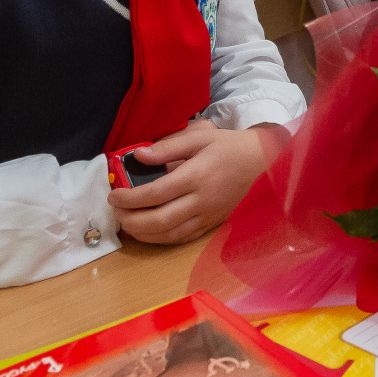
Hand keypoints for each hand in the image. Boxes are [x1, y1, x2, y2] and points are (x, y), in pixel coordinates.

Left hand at [107, 120, 281, 244]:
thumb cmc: (229, 147)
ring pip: (169, 235)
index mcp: (196, 176)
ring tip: (126, 223)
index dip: (130, 197)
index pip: (156, 193)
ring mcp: (207, 216)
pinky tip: (148, 232)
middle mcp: (201, 201)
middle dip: (131, 219)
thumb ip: (168, 147)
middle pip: (159, 220)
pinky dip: (160, 239)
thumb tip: (139, 156)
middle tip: (116, 211)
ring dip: (142, 233)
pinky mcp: (211, 225)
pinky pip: (182, 239)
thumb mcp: (200, 137)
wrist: (263, 163)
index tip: (114, 194)